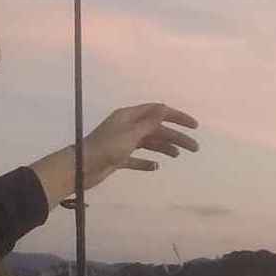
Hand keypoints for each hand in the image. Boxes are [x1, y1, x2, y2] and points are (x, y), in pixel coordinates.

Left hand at [82, 103, 198, 187]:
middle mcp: (127, 127)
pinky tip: (155, 167)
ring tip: (178, 155)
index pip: (158, 112)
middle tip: (194, 147)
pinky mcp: (118, 158)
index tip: (193, 126)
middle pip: (156, 129)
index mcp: (129, 117)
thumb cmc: (106, 148)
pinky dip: (146, 162)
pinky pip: (136, 159)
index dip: (177, 117)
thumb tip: (165, 108)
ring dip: (164, 147)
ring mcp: (123, 143)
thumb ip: (149, 122)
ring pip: (149, 143)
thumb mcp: (130, 134)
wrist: (81, 168)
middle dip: (176, 136)